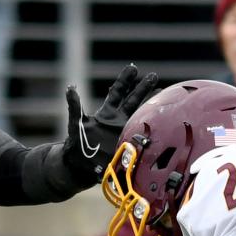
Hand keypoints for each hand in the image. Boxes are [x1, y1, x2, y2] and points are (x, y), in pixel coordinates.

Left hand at [62, 64, 158, 184]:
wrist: (81, 167)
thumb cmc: (77, 145)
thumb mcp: (76, 124)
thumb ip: (75, 107)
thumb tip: (70, 88)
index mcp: (107, 114)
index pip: (118, 93)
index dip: (125, 80)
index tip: (133, 67)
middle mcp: (119, 121)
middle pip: (134, 101)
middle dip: (144, 88)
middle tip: (153, 74)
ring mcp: (126, 134)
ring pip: (142, 117)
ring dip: (151, 107)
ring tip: (164, 95)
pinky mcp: (129, 147)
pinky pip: (142, 139)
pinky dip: (152, 133)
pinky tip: (163, 126)